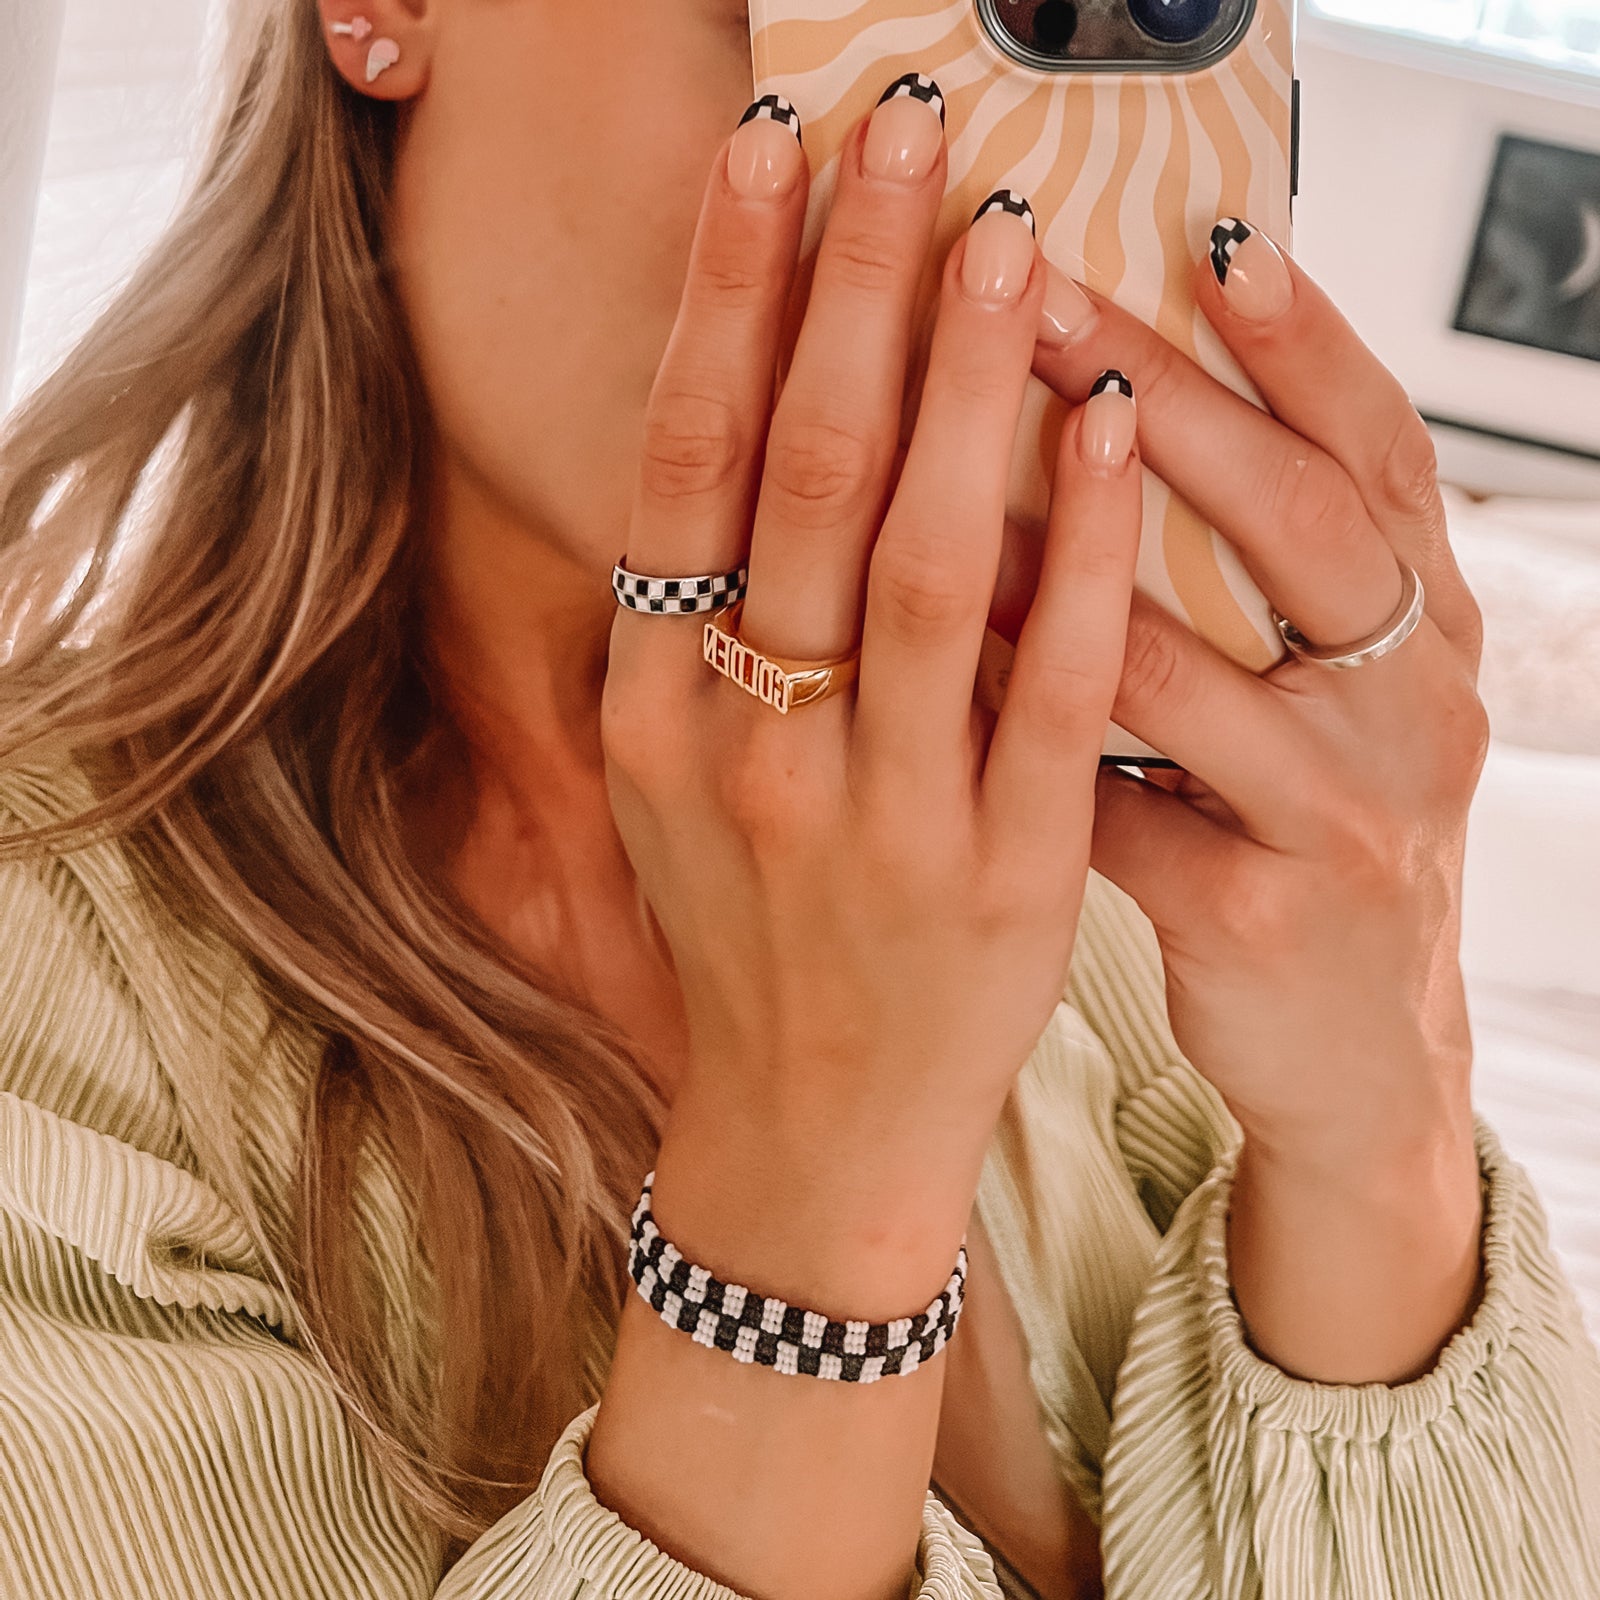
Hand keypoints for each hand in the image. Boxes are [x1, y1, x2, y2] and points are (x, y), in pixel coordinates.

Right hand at [601, 102, 1142, 1302]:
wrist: (810, 1127)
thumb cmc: (749, 937)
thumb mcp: (671, 785)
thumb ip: (694, 629)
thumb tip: (736, 423)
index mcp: (655, 715)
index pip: (688, 469)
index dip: (730, 300)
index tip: (774, 157)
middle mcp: (751, 753)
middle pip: (803, 480)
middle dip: (854, 287)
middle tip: (906, 135)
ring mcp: (879, 816)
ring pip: (926, 563)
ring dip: (970, 385)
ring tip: (1012, 240)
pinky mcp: (1006, 872)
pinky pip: (1053, 687)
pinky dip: (1088, 551)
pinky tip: (1113, 426)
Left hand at [1029, 223, 1487, 1173]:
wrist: (1351, 1046)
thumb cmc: (1312, 827)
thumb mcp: (1328, 692)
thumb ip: (1263, 573)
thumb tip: (1118, 410)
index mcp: (1423, 627)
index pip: (1377, 451)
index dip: (1303, 342)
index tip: (1212, 238)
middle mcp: (1410, 703)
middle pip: (1296, 519)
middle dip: (1166, 401)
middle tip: (1038, 303)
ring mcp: (1348, 812)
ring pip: (1189, 664)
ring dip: (1060, 568)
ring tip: (945, 472)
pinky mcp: (1266, 914)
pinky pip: (1120, 806)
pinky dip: (1025, 735)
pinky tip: (942, 675)